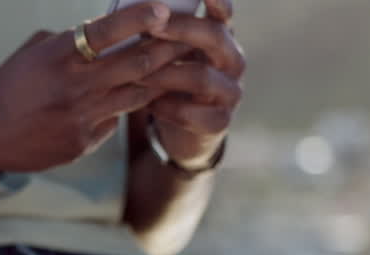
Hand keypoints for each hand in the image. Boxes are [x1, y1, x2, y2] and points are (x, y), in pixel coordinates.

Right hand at [0, 2, 192, 173]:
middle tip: (188, 37)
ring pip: (137, 94)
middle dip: (167, 49)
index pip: (104, 32)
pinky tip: (131, 99)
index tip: (162, 10)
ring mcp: (82, 117)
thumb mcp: (37, 52)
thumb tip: (111, 31)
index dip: (138, 19)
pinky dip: (125, 107)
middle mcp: (74, 87)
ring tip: (174, 66)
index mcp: (58, 57)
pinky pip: (116, 119)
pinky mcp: (84, 141)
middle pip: (136, 65)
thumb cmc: (11, 85)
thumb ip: (73, 42)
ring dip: (157, 79)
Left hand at [137, 0, 244, 167]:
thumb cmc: (172, 80)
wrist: (184, 128)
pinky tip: (150, 106)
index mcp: (221, 37)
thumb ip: (161, 34)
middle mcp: (233, 60)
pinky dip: (167, 108)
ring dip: (164, 74)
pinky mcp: (221, 121)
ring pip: (201, 77)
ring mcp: (231, 91)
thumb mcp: (169, 54)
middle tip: (151, 27)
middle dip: (181, 29)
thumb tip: (137, 13)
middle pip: (215, 36)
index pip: (224, 13)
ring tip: (136, 75)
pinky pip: (192, 113)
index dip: (218, 1)